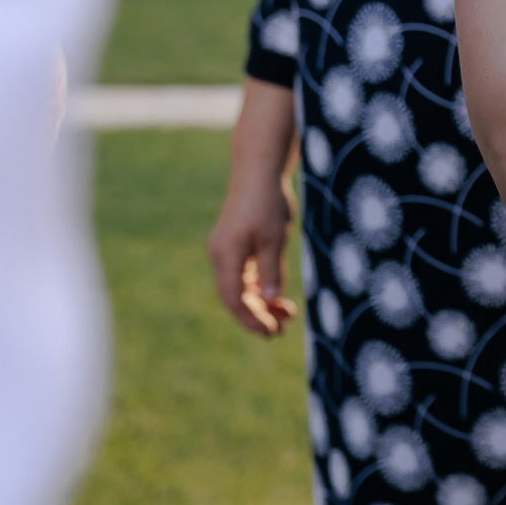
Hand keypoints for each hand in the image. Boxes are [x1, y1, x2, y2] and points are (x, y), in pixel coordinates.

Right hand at [207, 80, 299, 336]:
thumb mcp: (275, 238)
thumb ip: (271, 270)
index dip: (251, 318)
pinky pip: (242, 275)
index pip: (234, 298)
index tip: (271, 332)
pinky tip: (276, 297)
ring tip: (286, 315)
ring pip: (238, 288)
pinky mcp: (233, 247)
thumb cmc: (268, 202)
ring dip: (259, 303)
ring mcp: (224, 251)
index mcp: (226, 255)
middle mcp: (219, 256)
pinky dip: (257, 288)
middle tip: (280, 331)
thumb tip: (269, 300)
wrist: (258, 173)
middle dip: (256, 316)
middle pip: (234, 297)